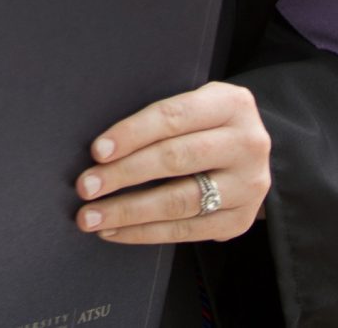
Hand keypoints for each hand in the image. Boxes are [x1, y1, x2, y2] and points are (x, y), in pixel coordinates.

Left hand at [75, 82, 270, 244]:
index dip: (132, 133)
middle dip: (123, 175)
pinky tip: (116, 231)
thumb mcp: (197, 104)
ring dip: (128, 212)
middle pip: (174, 160)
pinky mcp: (240, 220)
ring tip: (92, 217)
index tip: (97, 151)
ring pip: (179, 202)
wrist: (251, 153)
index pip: (173, 117)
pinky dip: (146, 232)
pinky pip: (186, 230)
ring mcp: (248, 186)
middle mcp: (247, 144)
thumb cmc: (207, 124)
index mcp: (232, 104)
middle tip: (86, 187)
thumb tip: (102, 147)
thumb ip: (163, 118)